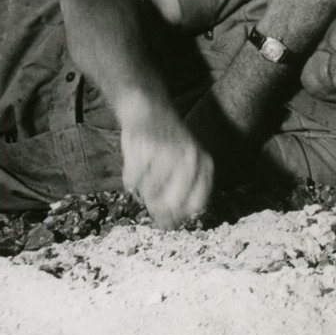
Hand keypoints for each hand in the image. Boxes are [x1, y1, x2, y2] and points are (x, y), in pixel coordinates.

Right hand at [121, 104, 213, 228]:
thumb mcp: (184, 167)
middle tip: (150, 201)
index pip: (196, 204)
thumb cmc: (166, 145)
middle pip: (172, 202)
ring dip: (143, 189)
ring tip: (145, 173)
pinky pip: (133, 180)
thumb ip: (179, 194)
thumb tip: (168, 225)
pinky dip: (130, 178)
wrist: (150, 109)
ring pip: (150, 191)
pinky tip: (136, 164)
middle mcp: (191, 158)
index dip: (179, 216)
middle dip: (158, 207)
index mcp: (204, 165)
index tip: (167, 219)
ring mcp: (170, 152)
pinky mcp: (147, 147)